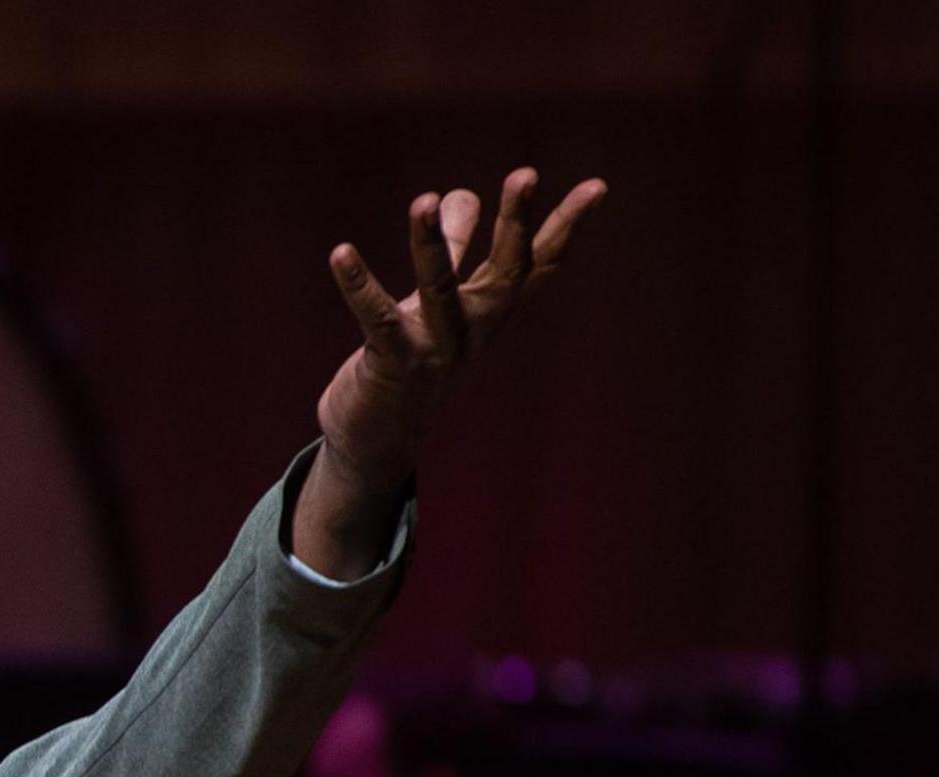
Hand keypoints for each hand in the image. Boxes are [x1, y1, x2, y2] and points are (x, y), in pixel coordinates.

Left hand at [292, 167, 606, 573]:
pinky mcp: (393, 365)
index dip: (565, 225)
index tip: (597, 186)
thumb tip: (463, 192)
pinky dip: (359, 285)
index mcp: (487, 310)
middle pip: (506, 272)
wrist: (376, 440)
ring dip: (431, 244)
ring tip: (424, 200)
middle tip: (526, 174)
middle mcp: (472, 331)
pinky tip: (341, 252)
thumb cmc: (407, 362)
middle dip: (516, 223)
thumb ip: (454, 247)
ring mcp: (435, 351)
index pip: (536, 263)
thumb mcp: (436, 301)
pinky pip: (377, 319)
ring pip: (439, 291)